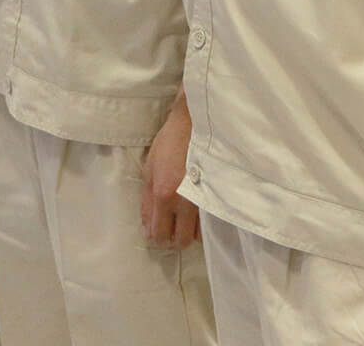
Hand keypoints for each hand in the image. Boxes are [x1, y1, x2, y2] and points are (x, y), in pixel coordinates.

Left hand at [140, 97, 200, 249]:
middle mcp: (184, 202)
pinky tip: (198, 212)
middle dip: (175, 239)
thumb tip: (146, 228)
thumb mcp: (148, 169)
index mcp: (163, 195)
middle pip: (180, 240)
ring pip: (197, 234)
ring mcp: (202, 199)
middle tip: (173, 230)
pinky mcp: (217, 194)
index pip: (159, 233)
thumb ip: (146, 201)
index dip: (158, 238)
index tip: (159, 234)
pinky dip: (203, 223)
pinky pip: (209, 221)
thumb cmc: (169, 143)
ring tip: (187, 220)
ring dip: (190, 232)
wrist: (196, 124)